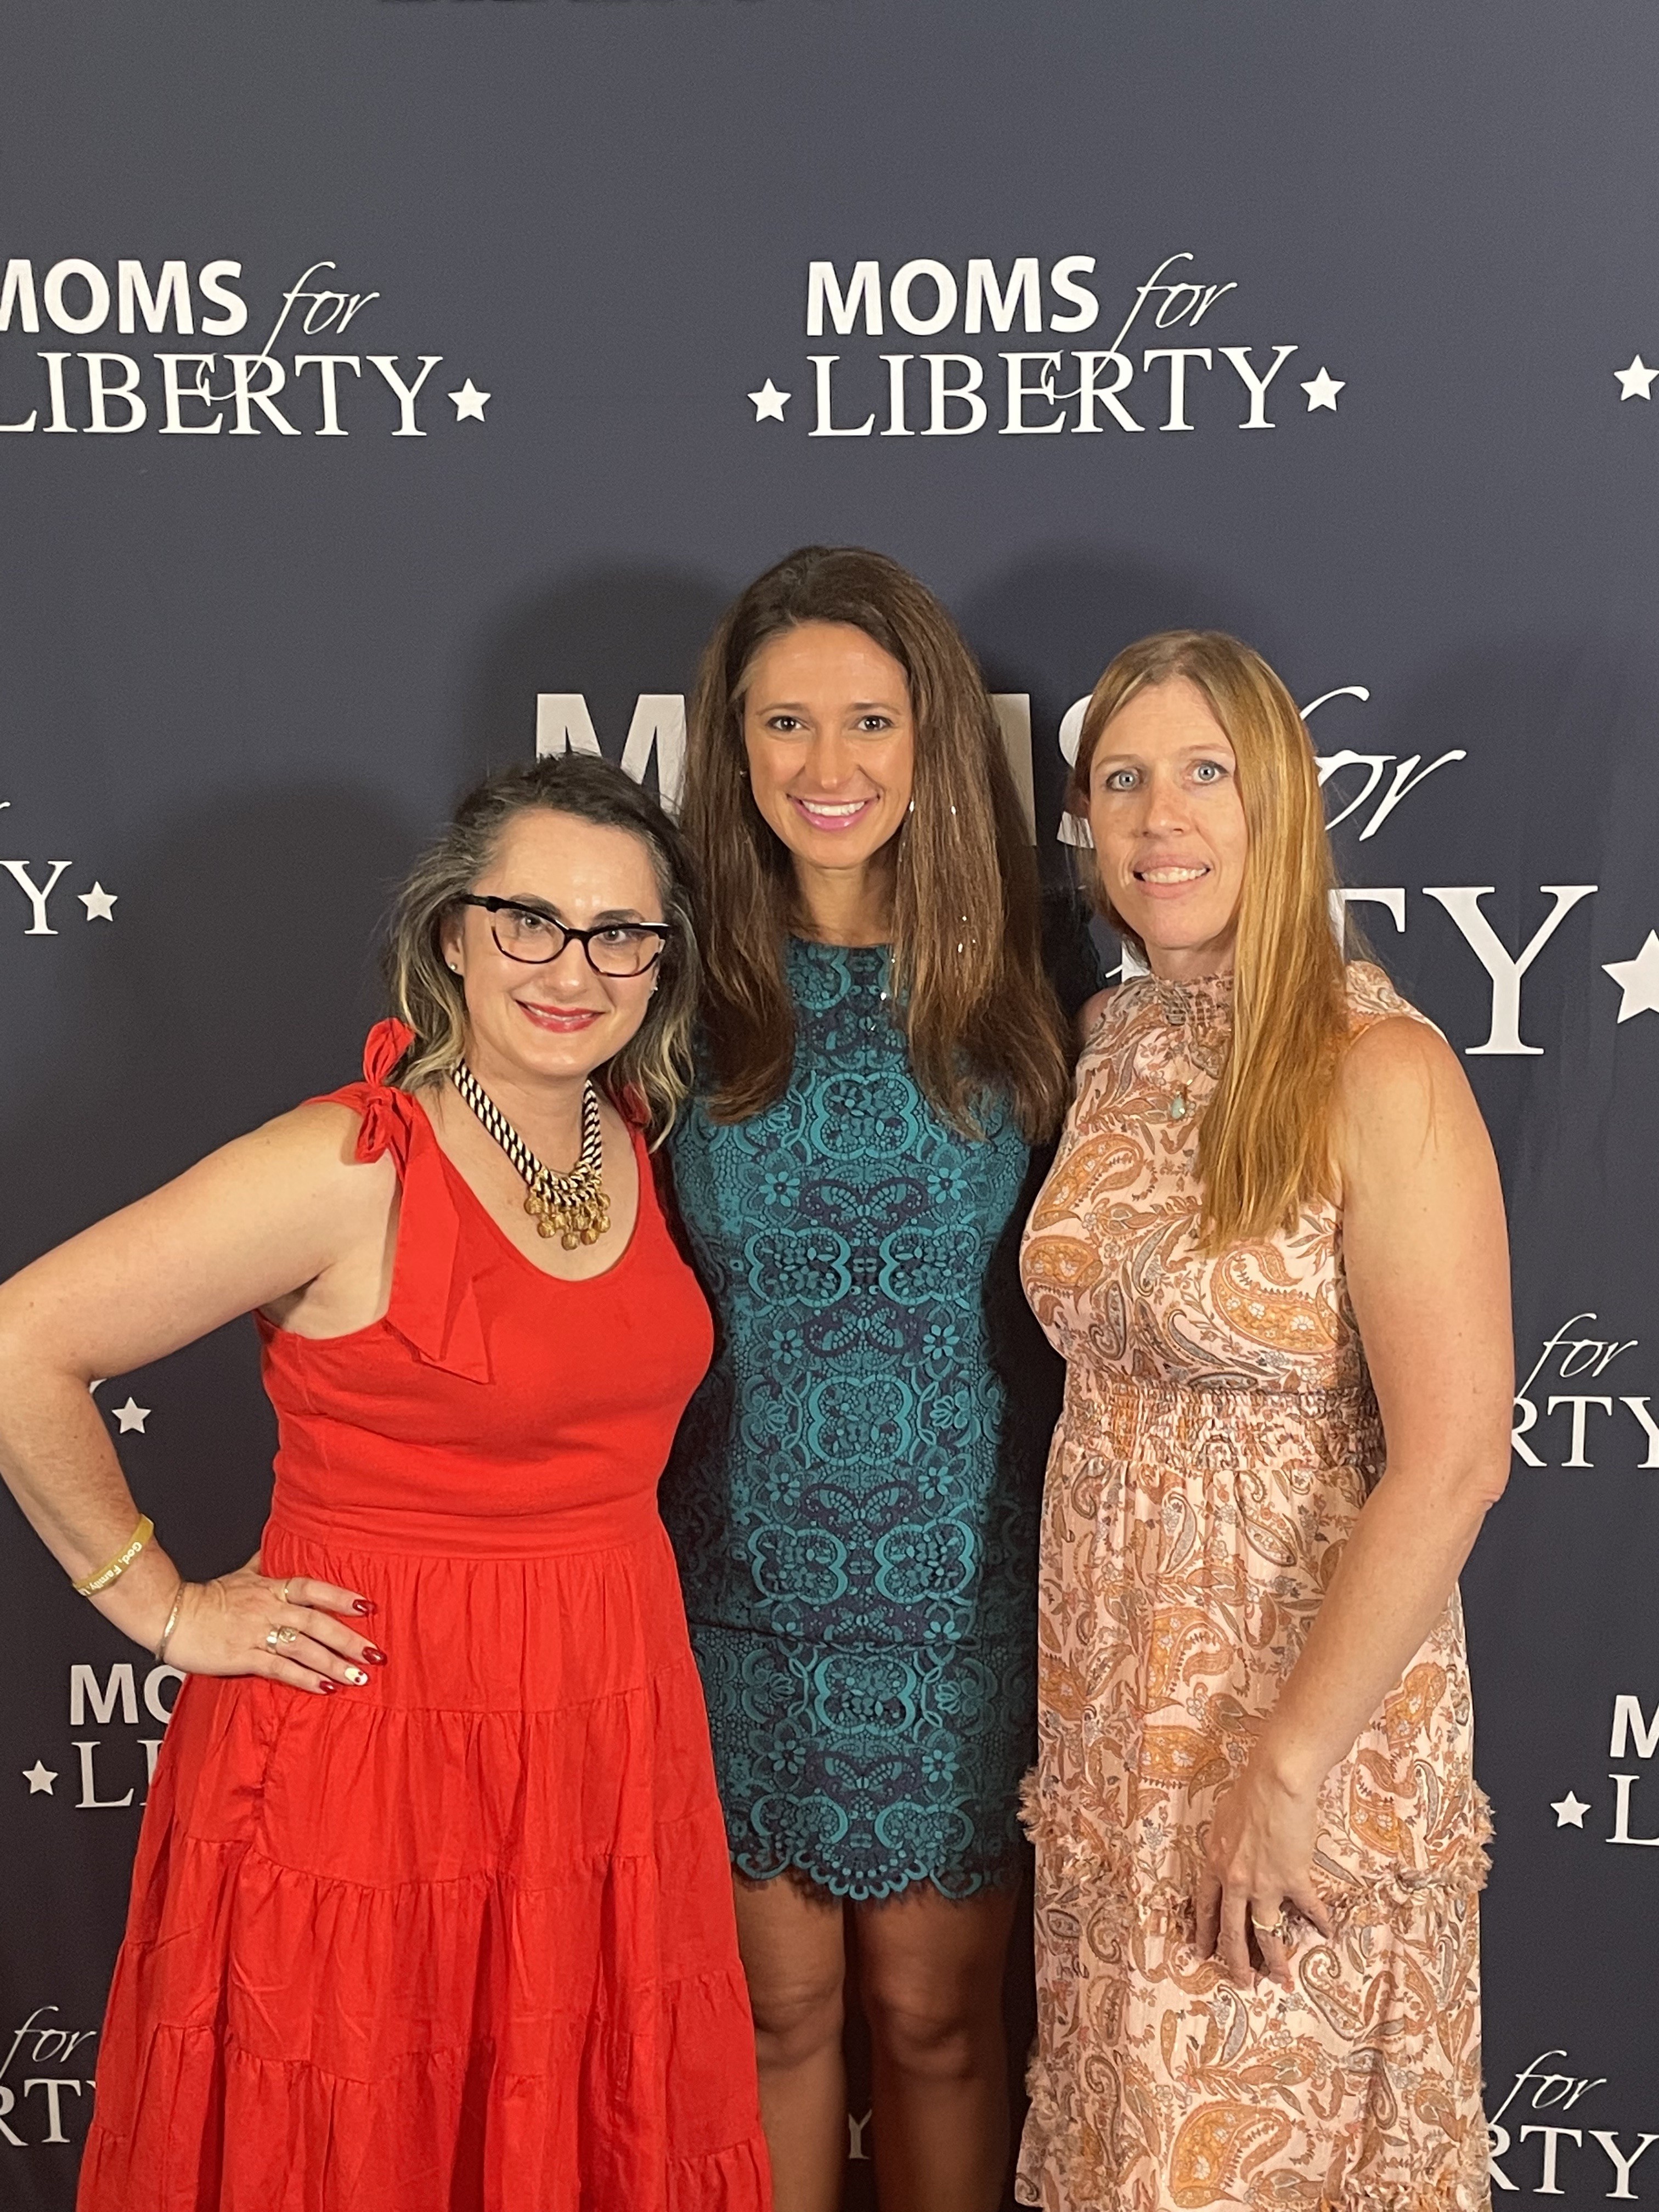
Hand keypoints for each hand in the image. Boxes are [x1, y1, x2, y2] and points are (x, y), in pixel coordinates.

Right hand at [162, 1566, 384, 1694]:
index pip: (313, 1588)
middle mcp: (268, 1609)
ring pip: (303, 1649)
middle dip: (348, 1639)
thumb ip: (264, 1563)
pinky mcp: (243, 1657)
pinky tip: (324, 1689)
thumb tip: (277, 1545)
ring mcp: (256, 1634)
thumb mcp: (240, 1574)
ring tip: (358, 1677)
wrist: (170, 1616)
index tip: (368, 1607)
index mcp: (270, 1588)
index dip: (340, 1596)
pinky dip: (304, 1679)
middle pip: (316, 1622)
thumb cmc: (206, 1597)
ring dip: (333, 1664)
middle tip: (375, 1654)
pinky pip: (280, 1669)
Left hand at [1194, 1757, 1332, 1990]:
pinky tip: (1327, 1934)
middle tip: (1241, 1983)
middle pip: (1232, 1931)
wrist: (1274, 1782)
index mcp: (1216, 1864)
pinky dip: (1319, 1922)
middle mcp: (1235, 1881)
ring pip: (1266, 1933)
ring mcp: (1264, 1883)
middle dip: (1236, 1961)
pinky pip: (1309, 1908)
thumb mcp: (1222, 1821)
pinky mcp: (1294, 1879)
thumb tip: (1225, 1853)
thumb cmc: (1248, 1792)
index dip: (1205, 1933)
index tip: (1203, 1953)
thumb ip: (1223, 1845)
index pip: (1205, 1908)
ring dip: (1275, 1960)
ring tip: (1280, 1980)